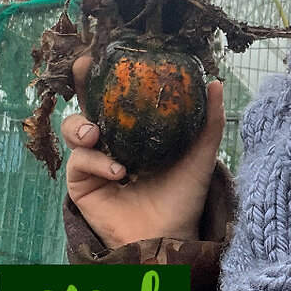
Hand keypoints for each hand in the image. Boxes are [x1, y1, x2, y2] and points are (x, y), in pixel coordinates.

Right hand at [61, 54, 225, 247]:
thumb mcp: (200, 157)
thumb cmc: (184, 198)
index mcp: (135, 131)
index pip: (117, 97)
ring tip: (95, 134)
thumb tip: (216, 82)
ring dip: (80, 126)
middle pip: (88, 105)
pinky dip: (97, 162)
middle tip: (86, 68)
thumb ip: (208, 122)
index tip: (104, 52)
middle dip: (82, 85)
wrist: (171, 238)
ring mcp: (94, 162)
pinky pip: (80, 163)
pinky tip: (119, 172)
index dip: (108, 74)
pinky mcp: (83, 185)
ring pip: (74, 131)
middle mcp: (111, 142)